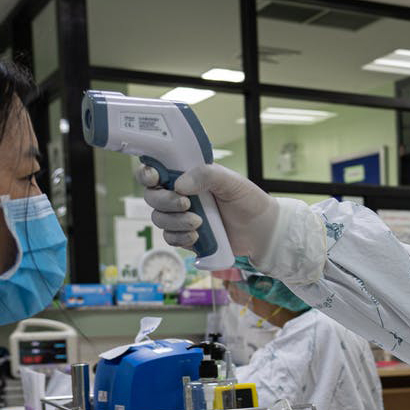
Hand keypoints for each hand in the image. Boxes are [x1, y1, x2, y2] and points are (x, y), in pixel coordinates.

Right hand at [138, 164, 326, 283]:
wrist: (262, 230)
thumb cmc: (248, 200)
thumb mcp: (230, 181)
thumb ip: (206, 175)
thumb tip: (179, 184)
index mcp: (186, 176)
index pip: (154, 171)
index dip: (147, 174)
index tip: (156, 178)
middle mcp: (178, 195)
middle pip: (152, 197)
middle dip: (165, 201)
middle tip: (186, 204)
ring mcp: (181, 217)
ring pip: (159, 219)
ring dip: (175, 222)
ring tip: (198, 223)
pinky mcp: (187, 236)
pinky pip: (170, 238)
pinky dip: (180, 238)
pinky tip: (196, 237)